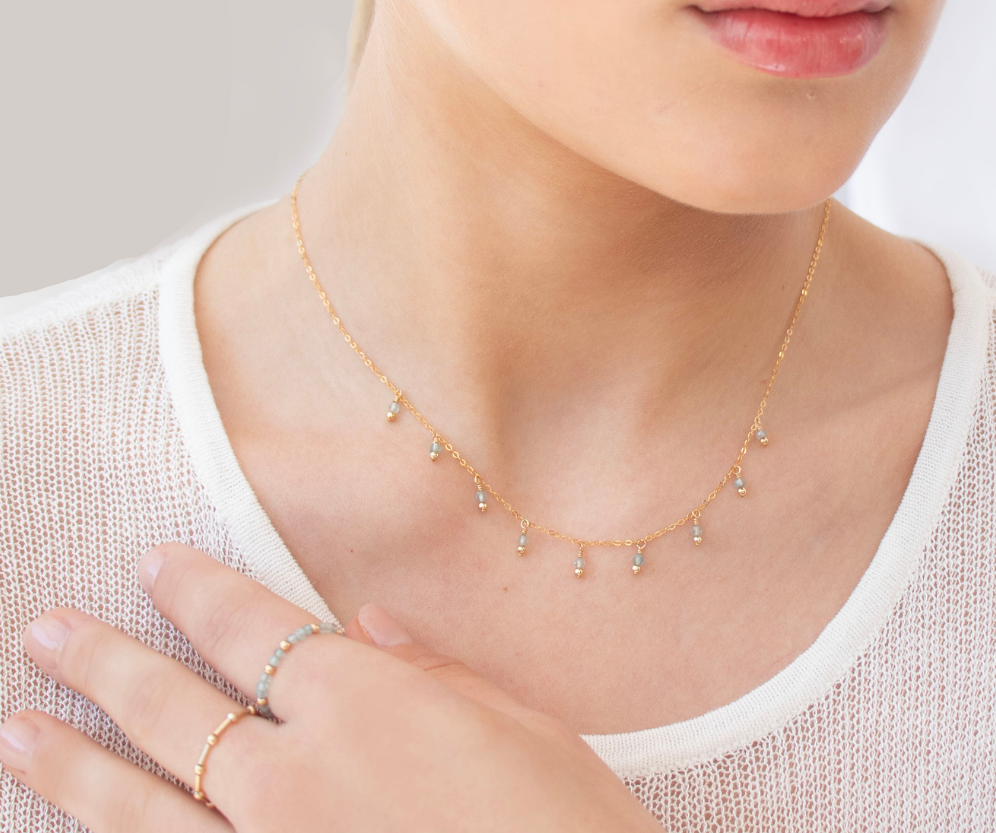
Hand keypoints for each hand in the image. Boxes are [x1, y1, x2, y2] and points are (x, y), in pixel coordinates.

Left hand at [0, 544, 662, 831]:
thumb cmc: (566, 829)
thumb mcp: (521, 728)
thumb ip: (433, 673)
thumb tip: (371, 628)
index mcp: (364, 704)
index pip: (252, 626)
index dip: (194, 590)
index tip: (152, 565)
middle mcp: (295, 779)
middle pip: (172, 709)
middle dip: (103, 663)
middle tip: (44, 634)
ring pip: (138, 809)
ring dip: (72, 765)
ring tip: (19, 729)